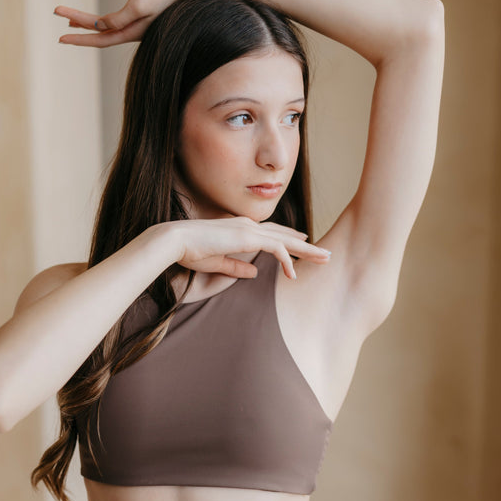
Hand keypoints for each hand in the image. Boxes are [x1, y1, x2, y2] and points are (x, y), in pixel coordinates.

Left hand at [54, 0, 191, 47]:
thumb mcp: (140, 6)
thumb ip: (120, 19)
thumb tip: (100, 26)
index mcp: (133, 31)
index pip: (100, 38)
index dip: (79, 39)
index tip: (60, 37)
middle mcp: (134, 30)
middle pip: (99, 32)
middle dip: (77, 26)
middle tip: (56, 14)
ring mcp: (138, 22)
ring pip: (106, 26)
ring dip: (86, 23)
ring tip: (69, 22)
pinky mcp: (141, 11)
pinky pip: (115, 19)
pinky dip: (101, 18)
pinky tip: (95, 18)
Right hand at [167, 216, 330, 280]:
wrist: (176, 241)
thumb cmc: (192, 252)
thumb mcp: (219, 262)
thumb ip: (237, 266)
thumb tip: (254, 272)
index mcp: (241, 228)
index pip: (271, 233)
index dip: (289, 238)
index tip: (304, 241)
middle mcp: (248, 226)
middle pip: (284, 235)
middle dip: (305, 245)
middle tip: (324, 253)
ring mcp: (248, 230)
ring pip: (286, 240)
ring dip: (306, 250)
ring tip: (323, 259)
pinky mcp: (247, 238)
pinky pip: (275, 249)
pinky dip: (286, 260)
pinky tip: (293, 274)